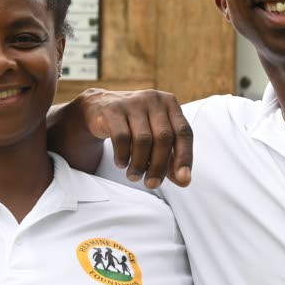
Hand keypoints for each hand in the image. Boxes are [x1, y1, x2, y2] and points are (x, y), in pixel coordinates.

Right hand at [77, 88, 192, 188]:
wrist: (99, 108)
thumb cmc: (134, 125)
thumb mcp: (155, 138)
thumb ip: (170, 158)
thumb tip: (184, 181)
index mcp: (170, 104)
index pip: (184, 132)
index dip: (185, 157)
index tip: (183, 179)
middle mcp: (154, 99)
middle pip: (163, 138)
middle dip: (159, 166)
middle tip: (152, 184)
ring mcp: (133, 102)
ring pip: (143, 140)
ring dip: (139, 164)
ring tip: (134, 176)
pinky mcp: (113, 109)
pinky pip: (121, 137)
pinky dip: (123, 155)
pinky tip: (121, 163)